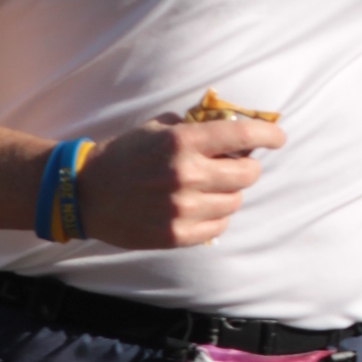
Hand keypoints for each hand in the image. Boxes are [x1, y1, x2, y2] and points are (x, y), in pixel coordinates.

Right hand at [75, 108, 284, 248]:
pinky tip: (199, 208)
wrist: (84, 192)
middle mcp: (186, 175)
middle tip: (233, 165)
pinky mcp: (176, 234)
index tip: (278, 138)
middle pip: (247, 173)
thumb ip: (194, 127)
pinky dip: (215, 216)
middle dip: (245, 166)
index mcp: (181, 142)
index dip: (268, 135)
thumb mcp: (156, 128)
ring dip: (229, 193)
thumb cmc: (123, 155)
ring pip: (235, 202)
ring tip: (210, 188)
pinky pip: (218, 226)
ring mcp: (182, 208)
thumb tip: (233, 130)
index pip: (242, 135)